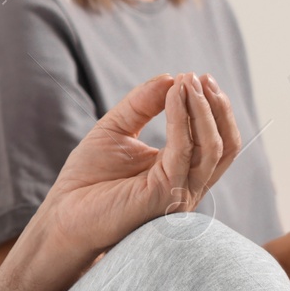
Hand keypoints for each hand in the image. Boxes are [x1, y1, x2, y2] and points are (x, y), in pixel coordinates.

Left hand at [42, 71, 240, 257]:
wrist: (63, 214)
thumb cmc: (88, 178)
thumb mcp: (117, 129)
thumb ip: (143, 104)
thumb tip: (171, 78)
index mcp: (182, 173)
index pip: (217, 141)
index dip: (214, 109)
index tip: (198, 77)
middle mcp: (188, 185)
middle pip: (226, 146)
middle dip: (218, 108)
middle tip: (201, 77)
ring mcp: (180, 193)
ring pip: (212, 148)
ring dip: (203, 109)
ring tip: (189, 81)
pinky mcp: (164, 195)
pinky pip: (183, 151)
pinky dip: (181, 119)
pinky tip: (174, 96)